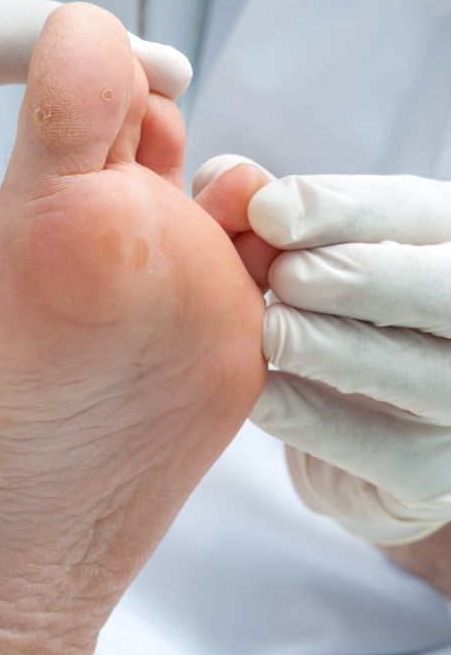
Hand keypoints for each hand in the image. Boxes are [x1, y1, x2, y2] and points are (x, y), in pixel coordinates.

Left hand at [195, 159, 450, 545]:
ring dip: (328, 345)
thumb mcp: (302, 254)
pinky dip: (303, 411)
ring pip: (408, 369)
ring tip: (271, 331)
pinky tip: (258, 391)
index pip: (412, 213)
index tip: (267, 212)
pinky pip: (362, 442)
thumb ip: (264, 215)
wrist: (358, 437)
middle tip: (283, 276)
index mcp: (447, 245)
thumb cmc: (324, 320)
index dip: (341, 210)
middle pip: (437, 289)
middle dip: (354, 276)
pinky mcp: (424, 473)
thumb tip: (226, 182)